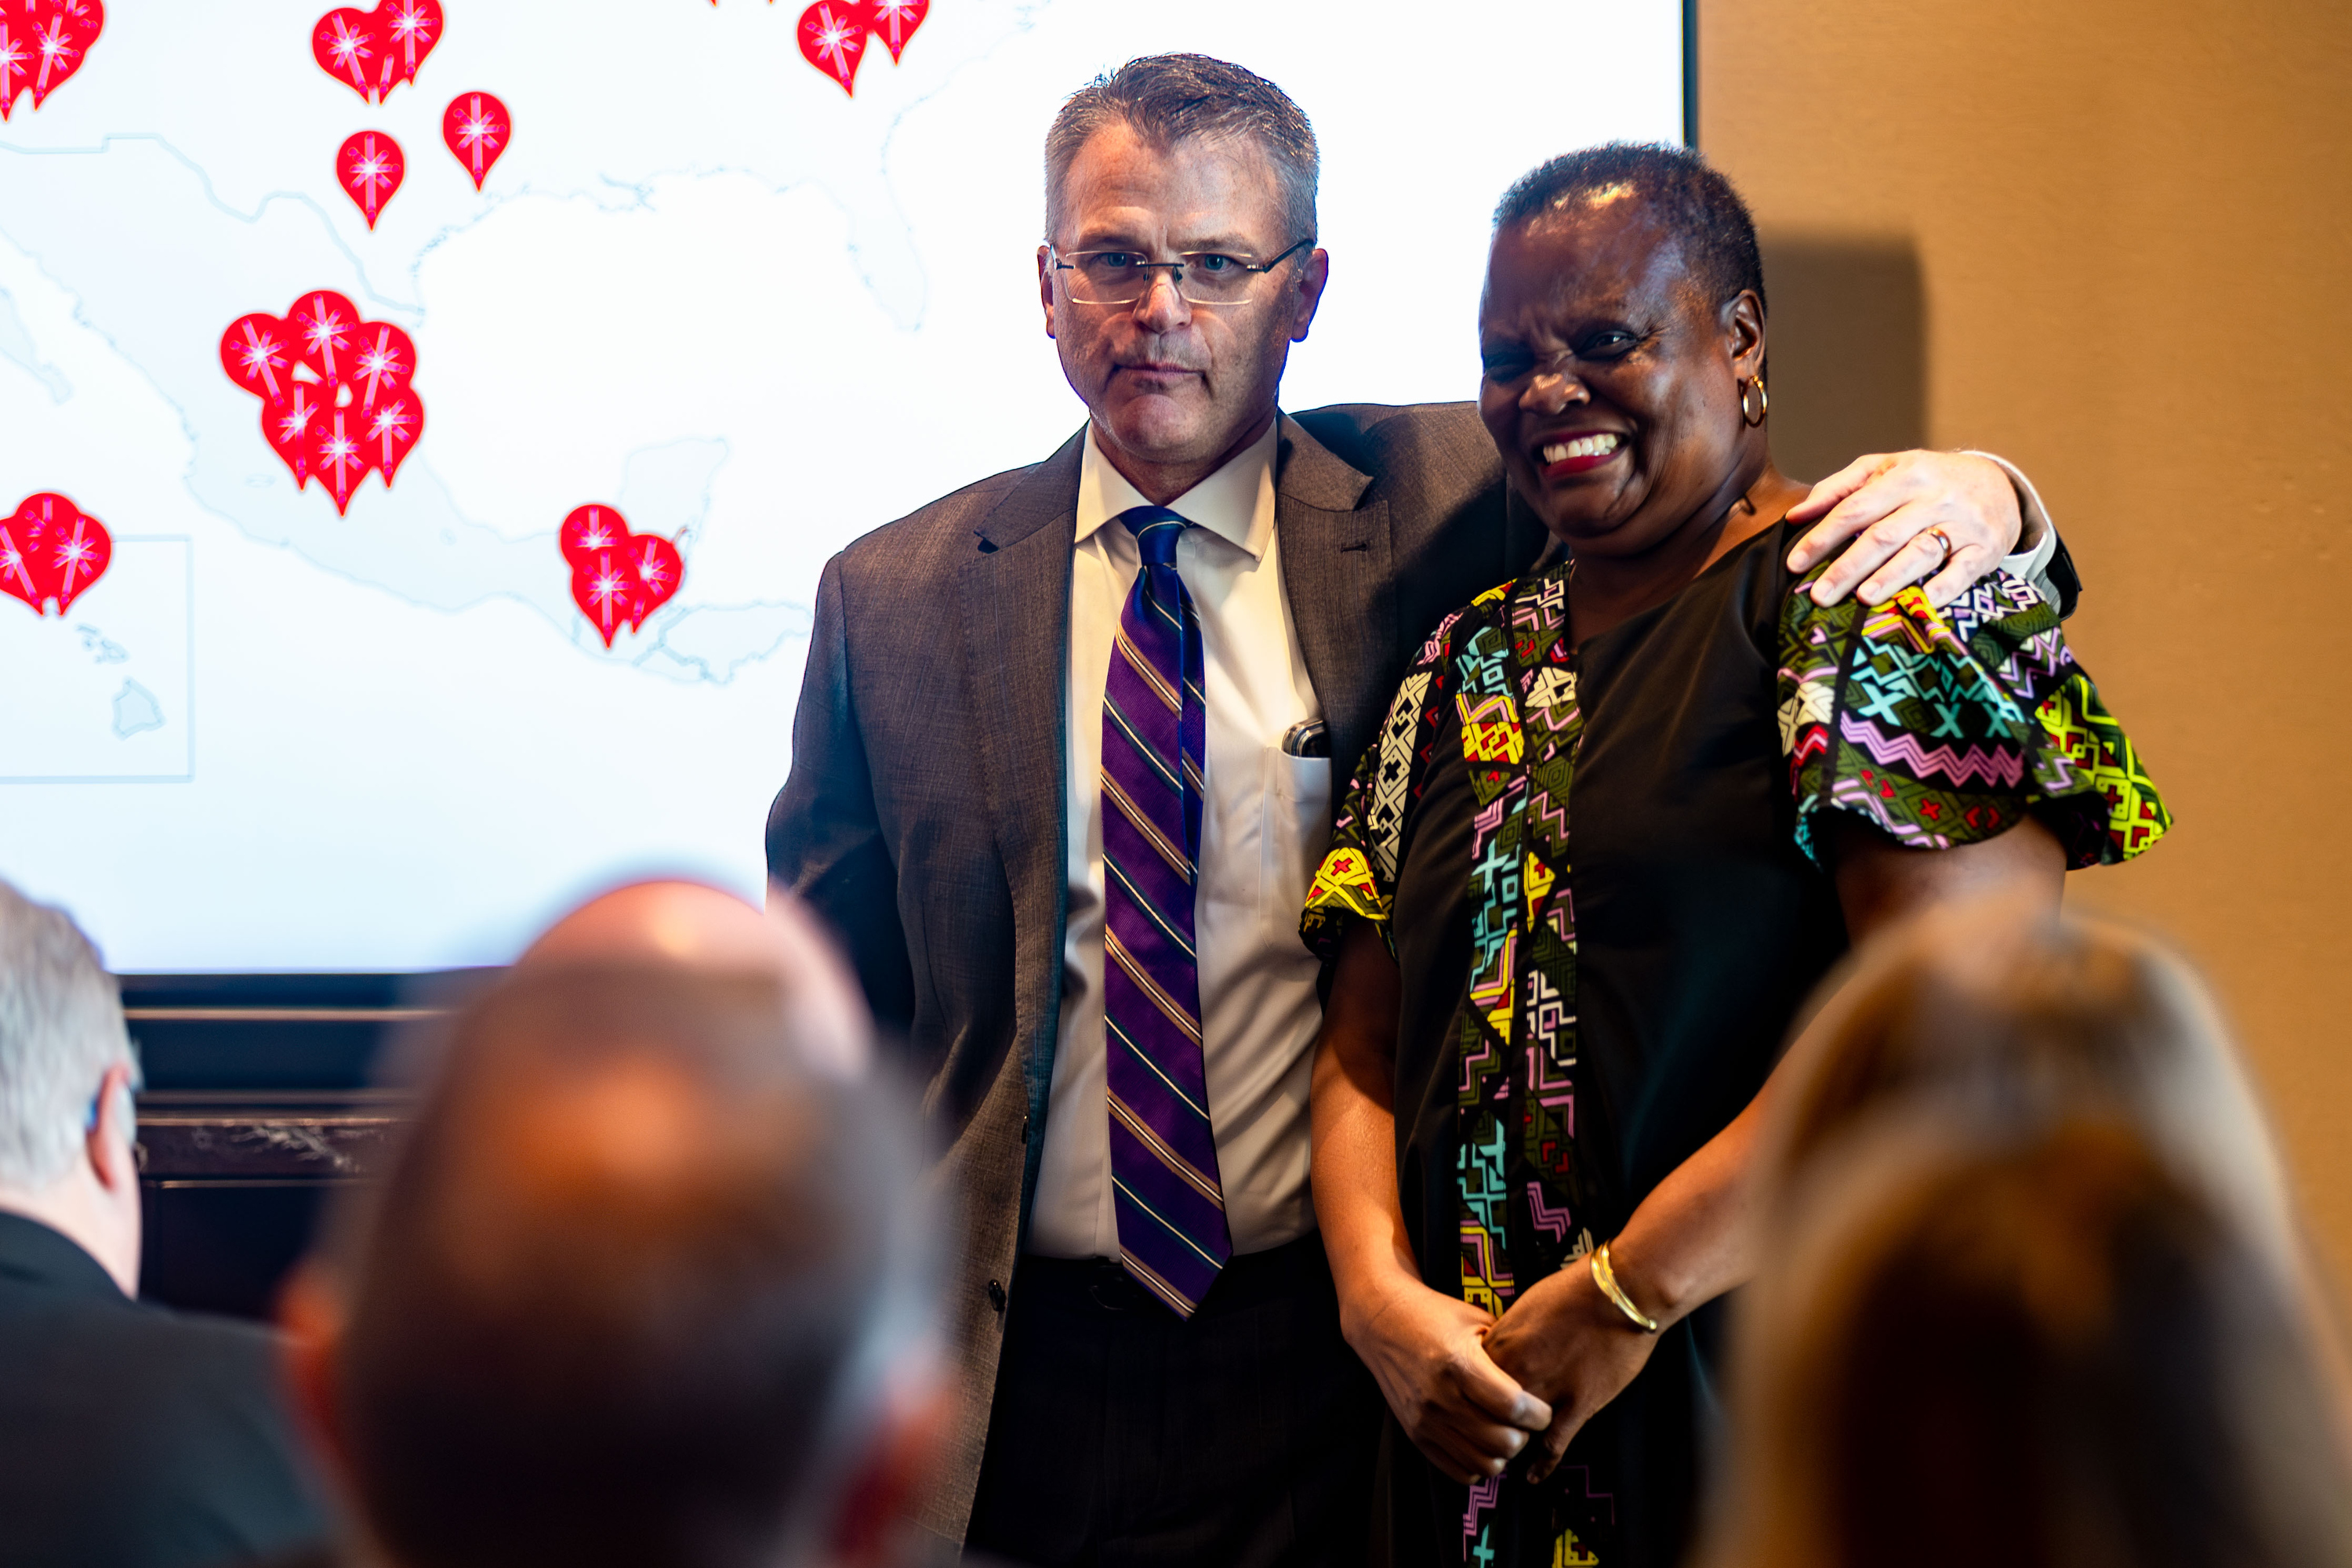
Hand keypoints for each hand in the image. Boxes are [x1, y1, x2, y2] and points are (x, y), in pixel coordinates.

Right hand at [1343, 1273, 1552, 1483]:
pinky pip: (1460, 1472)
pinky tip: (1481, 1441)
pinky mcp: (1415, 1435)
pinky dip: (1478, 1464)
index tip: (1542, 1409)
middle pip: (1503, 1442)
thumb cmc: (1434, 1315)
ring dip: (1503, 1453)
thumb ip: (1508, 1351)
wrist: (1381, 1322)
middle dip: (1525, 1435)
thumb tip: (1544, 1377)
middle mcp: (1440, 1396)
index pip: (1513, 1406)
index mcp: (1459, 1363)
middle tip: (1525, 1421)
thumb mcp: (1475, 1320)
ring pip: (1485, 1464)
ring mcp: (1425, 1420)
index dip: (1538, 1414)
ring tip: (1504, 1431)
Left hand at [1482, 1258, 1661, 1481]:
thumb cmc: (1576, 1289)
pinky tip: (1533, 1476)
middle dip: (1483, 1423)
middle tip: (1483, 1435)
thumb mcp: (1526, 1305)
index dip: (1469, 1394)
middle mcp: (1517, 1370)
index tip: (1469, 1404)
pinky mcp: (1577, 1406)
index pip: (1469, 1380)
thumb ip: (1510, 1334)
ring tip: (1504, 1455)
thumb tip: (1502, 1348)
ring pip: (1513, 1432)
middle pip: (1484, 1410)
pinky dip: (1542, 1464)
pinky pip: (1552, 1445)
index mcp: (1501, 1342)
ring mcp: (1546, 1390)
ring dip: (1509, 1443)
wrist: (1619, 1292)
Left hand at [1784, 450, 2024, 607]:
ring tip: (1863, 599)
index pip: (1855, 508)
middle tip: (1819, 596)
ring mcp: (1962, 523)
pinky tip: (1923, 603)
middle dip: (1848, 567)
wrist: (1998, 484)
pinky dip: (1944, 587)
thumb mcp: (1887, 469)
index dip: (1823, 537)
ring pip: (1921, 551)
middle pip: (1883, 535)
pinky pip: (1963, 570)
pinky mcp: (1986, 548)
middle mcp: (1934, 497)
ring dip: (1891, 577)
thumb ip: (1841, 487)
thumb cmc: (1927, 480)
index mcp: (1905, 475)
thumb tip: (1796, 515)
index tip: (1794, 563)